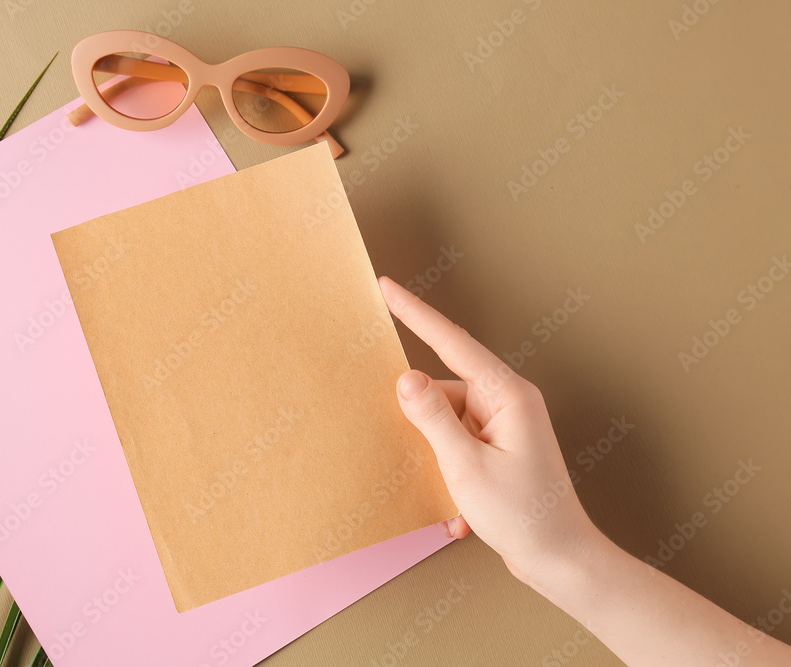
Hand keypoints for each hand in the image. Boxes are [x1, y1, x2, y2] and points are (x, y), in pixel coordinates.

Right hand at [379, 277, 598, 590]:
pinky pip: (458, 442)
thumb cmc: (522, 514)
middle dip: (424, 421)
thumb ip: (433, 418)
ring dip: (439, 457)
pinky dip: (450, 471)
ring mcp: (504, 424)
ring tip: (455, 495)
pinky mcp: (497, 445)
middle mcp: (507, 402)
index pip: (452, 343)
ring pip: (447, 419)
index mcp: (508, 395)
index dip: (416, 313)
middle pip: (444, 389)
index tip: (387, 287)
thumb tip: (405, 376)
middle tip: (428, 453)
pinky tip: (462, 508)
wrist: (560, 559)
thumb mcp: (466, 466)